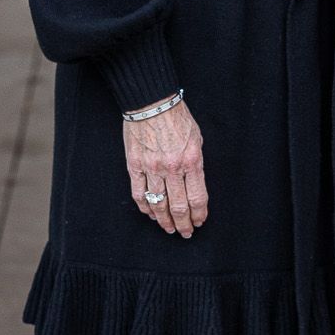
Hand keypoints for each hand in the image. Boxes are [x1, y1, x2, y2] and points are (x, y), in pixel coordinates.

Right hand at [124, 100, 207, 237]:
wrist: (151, 102)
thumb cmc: (177, 118)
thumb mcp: (197, 139)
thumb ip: (196, 163)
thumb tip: (194, 185)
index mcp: (191, 161)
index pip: (197, 198)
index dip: (199, 214)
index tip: (199, 222)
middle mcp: (172, 168)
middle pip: (178, 207)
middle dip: (184, 224)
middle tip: (185, 233)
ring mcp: (151, 168)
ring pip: (158, 204)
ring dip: (164, 221)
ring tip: (169, 229)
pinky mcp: (134, 166)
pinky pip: (139, 194)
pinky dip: (145, 208)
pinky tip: (151, 214)